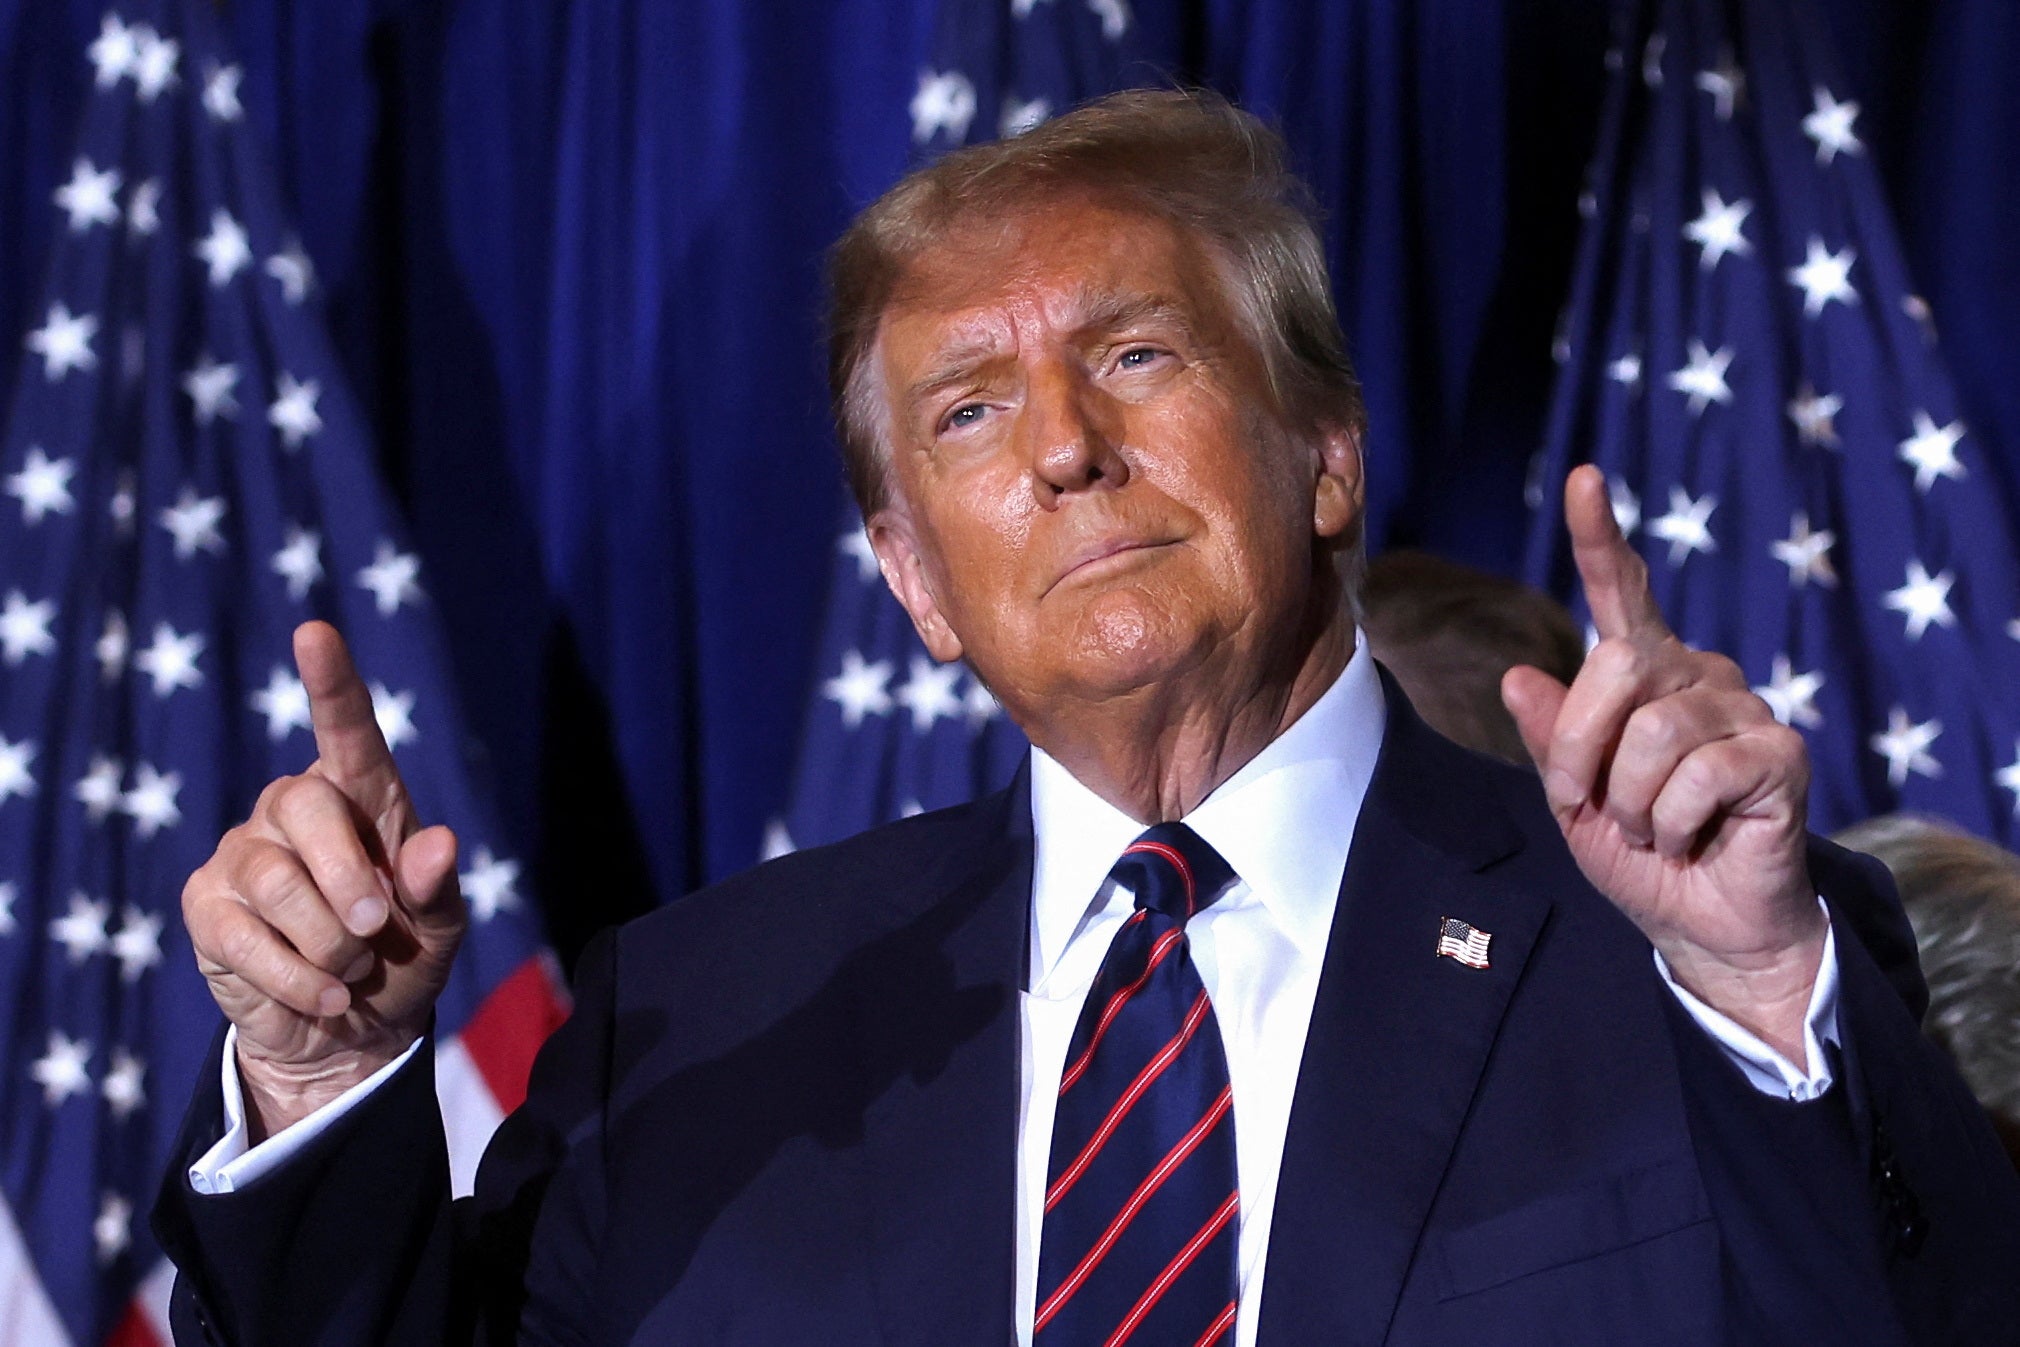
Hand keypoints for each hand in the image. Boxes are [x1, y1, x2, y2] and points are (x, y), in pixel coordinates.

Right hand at [182, 621, 466, 1136]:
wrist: (350, 1032)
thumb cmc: (401, 960)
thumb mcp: (438, 931)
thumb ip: (438, 889)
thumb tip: (440, 843)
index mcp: (362, 798)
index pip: (345, 730)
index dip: (331, 682)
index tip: (314, 633)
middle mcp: (294, 810)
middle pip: (308, 808)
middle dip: (349, 880)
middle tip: (373, 930)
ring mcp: (243, 855)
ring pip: (280, 884)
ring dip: (330, 944)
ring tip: (351, 970)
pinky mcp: (207, 907)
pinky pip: (246, 938)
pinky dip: (299, 979)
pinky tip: (325, 994)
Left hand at [1502, 466, 1825, 1063]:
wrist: (1702, 926)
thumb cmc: (1640, 857)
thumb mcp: (1572, 801)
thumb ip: (1552, 742)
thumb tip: (1518, 675)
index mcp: (1645, 675)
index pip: (1622, 594)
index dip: (1598, 537)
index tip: (1584, 479)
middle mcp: (1697, 675)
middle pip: (1616, 667)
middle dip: (1581, 750)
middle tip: (1591, 807)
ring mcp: (1743, 709)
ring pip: (1652, 732)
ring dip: (1630, 803)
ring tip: (1653, 830)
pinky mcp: (1779, 753)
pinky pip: (1698, 774)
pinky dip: (1672, 823)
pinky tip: (1692, 839)